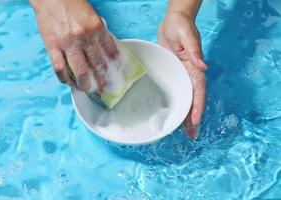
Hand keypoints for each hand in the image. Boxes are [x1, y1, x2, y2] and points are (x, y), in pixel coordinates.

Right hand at [31, 0, 117, 91]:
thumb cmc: (73, 5)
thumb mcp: (93, 17)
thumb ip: (101, 35)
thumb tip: (109, 53)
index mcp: (97, 28)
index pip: (110, 52)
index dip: (113, 66)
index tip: (113, 75)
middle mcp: (84, 37)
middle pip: (97, 65)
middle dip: (101, 80)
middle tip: (102, 88)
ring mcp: (67, 43)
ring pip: (79, 71)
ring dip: (84, 84)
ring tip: (85, 89)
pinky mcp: (52, 46)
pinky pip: (59, 68)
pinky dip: (64, 78)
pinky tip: (68, 82)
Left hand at [158, 12, 205, 138]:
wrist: (172, 22)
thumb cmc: (180, 26)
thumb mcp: (186, 35)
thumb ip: (194, 50)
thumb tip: (202, 67)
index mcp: (194, 68)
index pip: (198, 91)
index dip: (197, 107)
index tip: (194, 121)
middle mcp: (190, 74)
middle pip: (193, 100)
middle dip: (193, 118)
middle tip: (191, 136)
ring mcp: (182, 76)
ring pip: (185, 99)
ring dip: (185, 115)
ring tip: (184, 133)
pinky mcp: (174, 74)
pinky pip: (176, 92)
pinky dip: (177, 104)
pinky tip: (174, 115)